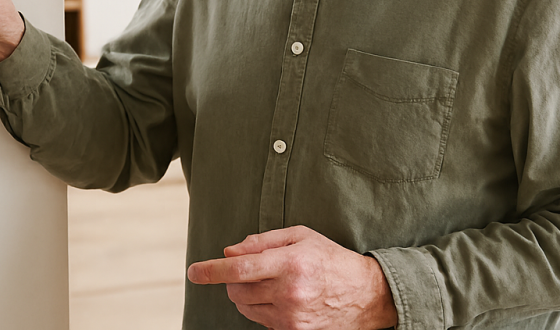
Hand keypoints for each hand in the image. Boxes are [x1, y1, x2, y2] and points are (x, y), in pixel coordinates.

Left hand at [187, 226, 398, 329]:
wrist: (366, 295)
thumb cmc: (330, 259)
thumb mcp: (300, 237)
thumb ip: (262, 242)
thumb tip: (230, 251)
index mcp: (290, 264)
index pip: (239, 268)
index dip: (211, 270)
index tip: (194, 271)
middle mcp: (289, 293)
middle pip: (237, 291)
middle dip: (232, 281)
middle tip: (247, 272)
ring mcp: (291, 318)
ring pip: (245, 308)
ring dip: (246, 296)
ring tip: (269, 285)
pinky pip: (261, 322)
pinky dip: (261, 310)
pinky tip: (280, 299)